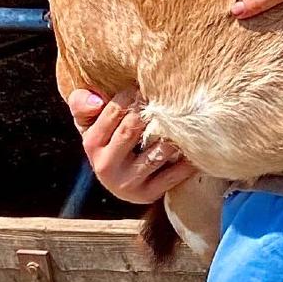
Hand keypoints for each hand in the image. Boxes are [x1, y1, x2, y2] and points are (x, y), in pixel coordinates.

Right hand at [67, 89, 196, 203]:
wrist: (120, 181)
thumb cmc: (109, 140)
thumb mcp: (91, 123)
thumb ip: (83, 104)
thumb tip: (95, 99)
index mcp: (91, 143)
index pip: (114, 112)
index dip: (134, 95)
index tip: (148, 87)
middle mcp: (105, 166)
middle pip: (133, 129)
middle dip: (152, 112)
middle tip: (172, 99)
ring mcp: (128, 182)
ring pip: (157, 152)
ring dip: (173, 135)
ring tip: (187, 120)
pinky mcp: (148, 194)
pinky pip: (174, 174)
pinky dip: (187, 160)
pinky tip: (199, 147)